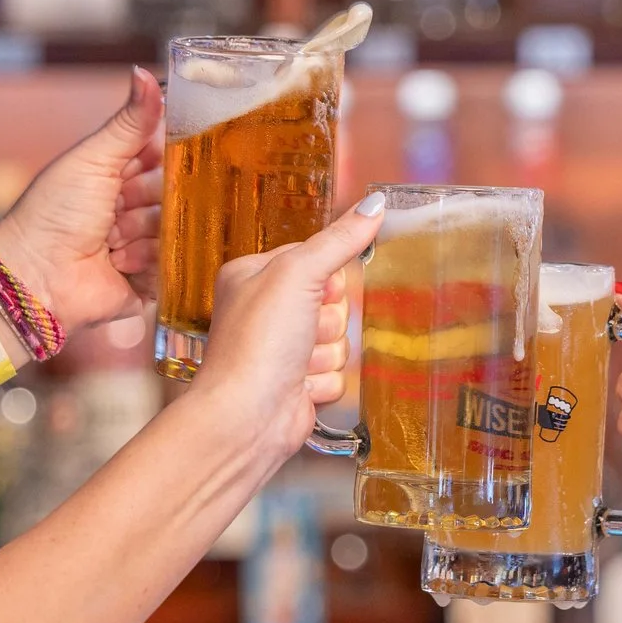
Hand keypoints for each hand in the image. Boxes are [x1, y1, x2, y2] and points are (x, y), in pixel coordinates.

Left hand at [0, 67, 164, 335]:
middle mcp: (131, 206)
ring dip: (143, 231)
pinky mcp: (148, 279)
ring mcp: (141, 243)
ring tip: (111, 239)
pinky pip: (173, 263)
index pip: (162, 153)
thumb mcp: (93, 159)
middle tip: (122, 204)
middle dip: (152, 197)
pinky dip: (147, 260)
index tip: (166, 155)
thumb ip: (129, 122)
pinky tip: (119, 261)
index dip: (168, 155)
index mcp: (116, 172)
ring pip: (174, 226)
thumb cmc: (52, 213)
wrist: (35, 276)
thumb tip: (144, 73)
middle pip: (173, 191)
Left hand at [187, 198, 383, 465]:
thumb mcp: (298, 274)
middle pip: (333, 300)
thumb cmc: (257, 342)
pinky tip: (301, 386)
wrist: (246, 417)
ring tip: (298, 362)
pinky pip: (337, 373)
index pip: (314, 258)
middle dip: (328, 319)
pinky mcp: (299, 384)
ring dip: (326, 352)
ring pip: (339, 339)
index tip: (320, 288)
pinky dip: (324, 380)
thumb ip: (339, 239)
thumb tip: (375, 205)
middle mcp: (265, 311)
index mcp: (253, 276)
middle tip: (304, 329)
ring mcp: (282, 350)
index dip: (325, 275)